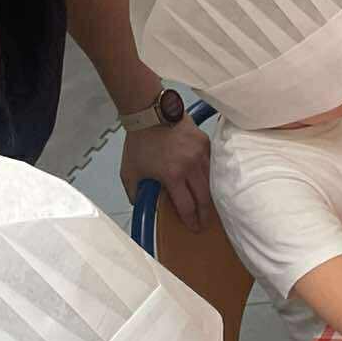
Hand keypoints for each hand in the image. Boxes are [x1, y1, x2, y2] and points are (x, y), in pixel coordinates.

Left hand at [120, 116, 211, 231]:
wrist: (150, 112)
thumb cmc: (139, 142)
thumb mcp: (129, 171)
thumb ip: (135, 192)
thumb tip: (141, 204)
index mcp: (173, 176)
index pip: (186, 206)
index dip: (190, 220)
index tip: (194, 228)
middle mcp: (191, 167)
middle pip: (204, 197)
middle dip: (204, 214)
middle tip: (205, 223)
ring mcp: (201, 154)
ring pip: (211, 181)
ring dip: (210, 195)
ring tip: (209, 204)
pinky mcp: (205, 143)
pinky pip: (212, 164)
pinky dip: (211, 175)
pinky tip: (209, 181)